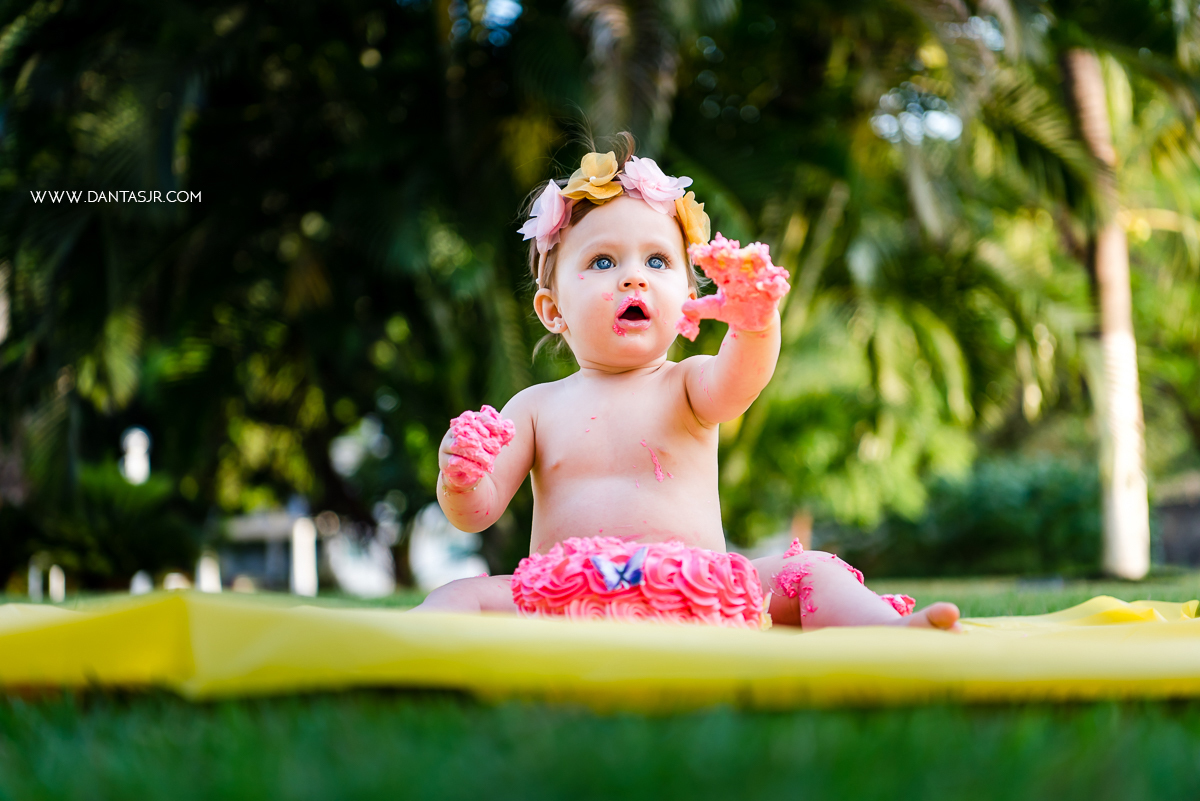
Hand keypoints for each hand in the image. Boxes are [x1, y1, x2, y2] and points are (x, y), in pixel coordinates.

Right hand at [438, 405, 515, 491]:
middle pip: (466, 432)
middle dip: (482, 441)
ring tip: (488, 461)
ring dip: (476, 454)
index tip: (499, 429)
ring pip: (459, 446)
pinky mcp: (444, 462)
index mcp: (463, 424)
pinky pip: (456, 462)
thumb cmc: (482, 453)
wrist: (469, 473)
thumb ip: (501, 433)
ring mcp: (446, 447)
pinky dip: (470, 467)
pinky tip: (481, 472)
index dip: (486, 422)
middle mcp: (452, 433)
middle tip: (497, 449)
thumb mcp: (494, 443)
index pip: (474, 417)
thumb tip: (510, 426)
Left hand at [675, 234, 789, 340]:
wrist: (752, 321)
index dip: (707, 258)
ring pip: (760, 266)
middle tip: (725, 248)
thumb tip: (683, 308)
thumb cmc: (732, 310)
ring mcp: (760, 280)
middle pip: (738, 259)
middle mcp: (743, 273)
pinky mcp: (772, 292)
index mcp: (727, 274)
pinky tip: (763, 285)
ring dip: (758, 259)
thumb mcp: (715, 309)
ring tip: (754, 253)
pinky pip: (775, 286)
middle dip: (732, 253)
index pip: (716, 263)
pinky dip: (771, 284)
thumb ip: (700, 308)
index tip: (697, 252)